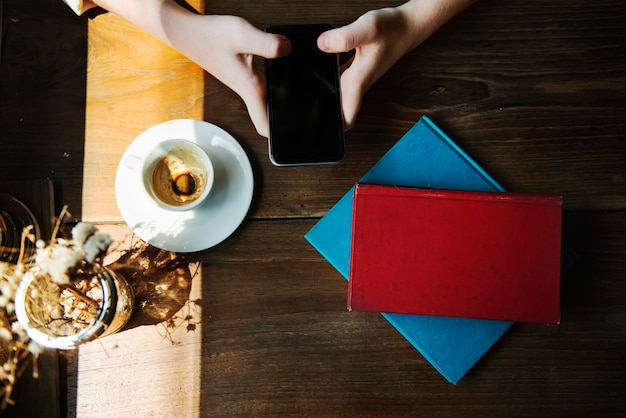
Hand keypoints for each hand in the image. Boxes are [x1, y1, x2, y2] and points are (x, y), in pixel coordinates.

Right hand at [167, 15, 291, 136]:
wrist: (186, 31)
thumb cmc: (209, 36)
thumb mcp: (242, 36)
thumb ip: (268, 44)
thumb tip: (288, 48)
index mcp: (250, 88)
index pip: (264, 126)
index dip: (278, 136)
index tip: (291, 138)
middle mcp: (247, 88)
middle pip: (268, 115)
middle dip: (283, 119)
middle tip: (301, 119)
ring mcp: (242, 81)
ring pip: (265, 97)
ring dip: (279, 99)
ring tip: (297, 97)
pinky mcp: (241, 70)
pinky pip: (261, 81)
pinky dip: (274, 79)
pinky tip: (283, 64)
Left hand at [317, 0, 474, 129]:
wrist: (408, 26)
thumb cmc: (392, 29)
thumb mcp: (367, 28)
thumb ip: (344, 38)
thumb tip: (322, 45)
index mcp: (358, 80)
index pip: (346, 117)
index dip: (335, 129)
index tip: (323, 133)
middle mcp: (358, 82)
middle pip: (339, 109)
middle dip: (325, 115)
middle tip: (308, 116)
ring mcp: (359, 77)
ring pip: (338, 94)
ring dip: (327, 97)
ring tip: (309, 97)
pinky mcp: (358, 69)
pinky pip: (339, 79)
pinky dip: (329, 78)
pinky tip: (320, 69)